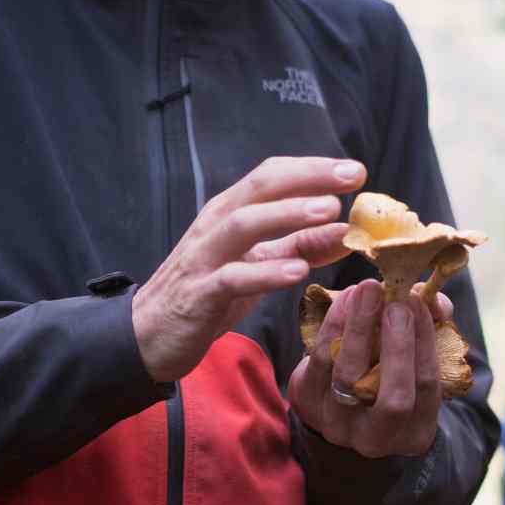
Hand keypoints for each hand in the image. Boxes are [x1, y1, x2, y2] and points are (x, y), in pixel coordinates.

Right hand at [132, 157, 365, 382]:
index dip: (313, 169)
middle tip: (351, 177)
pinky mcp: (200, 294)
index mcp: (231, 212)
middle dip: (308, 178)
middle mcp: (216, 225)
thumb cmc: (208, 293)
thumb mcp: (259, 266)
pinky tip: (298, 271)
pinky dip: (266, 273)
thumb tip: (345, 231)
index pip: (272, 176)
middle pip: (261, 187)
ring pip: (245, 223)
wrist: (149, 335)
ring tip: (329, 211)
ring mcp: (205, 257)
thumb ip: (300, 247)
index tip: (355, 170)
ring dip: (289, 214)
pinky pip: (233, 278)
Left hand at [288, 279, 452, 457]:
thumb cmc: (388, 373)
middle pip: (392, 397)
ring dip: (360, 327)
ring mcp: (339, 426)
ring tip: (368, 291)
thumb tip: (435, 301)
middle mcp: (377, 438)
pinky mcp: (307, 403)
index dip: (425, 343)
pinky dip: (334, 325)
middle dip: (397, 344)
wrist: (337, 399)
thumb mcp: (415, 357)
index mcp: (415, 431)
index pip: (426, 387)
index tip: (420, 304)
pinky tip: (346, 298)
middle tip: (396, 300)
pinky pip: (320, 361)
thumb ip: (432, 328)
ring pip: (349, 377)